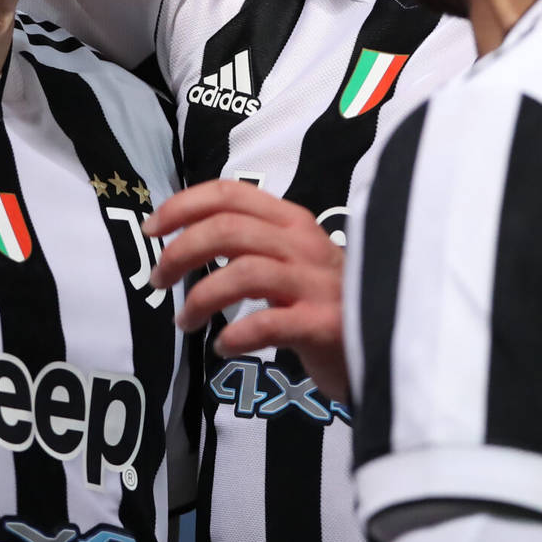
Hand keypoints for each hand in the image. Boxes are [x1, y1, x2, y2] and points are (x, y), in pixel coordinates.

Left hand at [144, 180, 349, 399]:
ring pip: (243, 272)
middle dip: (180, 252)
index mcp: (292, 222)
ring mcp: (315, 283)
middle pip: (227, 229)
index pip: (230, 193)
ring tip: (185, 322)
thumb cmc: (329, 302)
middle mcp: (303, 244)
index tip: (152, 229)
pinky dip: (236, 336)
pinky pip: (268, 323)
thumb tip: (189, 243)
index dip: (183, 205)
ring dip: (201, 298)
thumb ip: (254, 245)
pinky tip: (224, 348)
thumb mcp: (294, 261)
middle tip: (159, 281)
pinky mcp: (324, 324)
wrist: (389, 343)